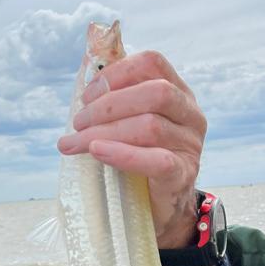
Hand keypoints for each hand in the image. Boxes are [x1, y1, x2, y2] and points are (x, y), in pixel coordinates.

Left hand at [57, 51, 205, 245]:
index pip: (152, 63)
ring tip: (74, 143)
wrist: (157, 207)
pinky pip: (157, 160)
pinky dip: (123, 154)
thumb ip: (112, 96)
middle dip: (108, 105)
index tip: (87, 95)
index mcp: (177, 93)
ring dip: (103, 132)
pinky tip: (98, 152)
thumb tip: (85, 58)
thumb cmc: (136, 158)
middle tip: (78, 123)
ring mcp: (190, 145)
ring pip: (150, 126)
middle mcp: (190, 115)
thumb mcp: (127, 123)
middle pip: (155, 93)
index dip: (116, 73)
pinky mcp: (183, 175)